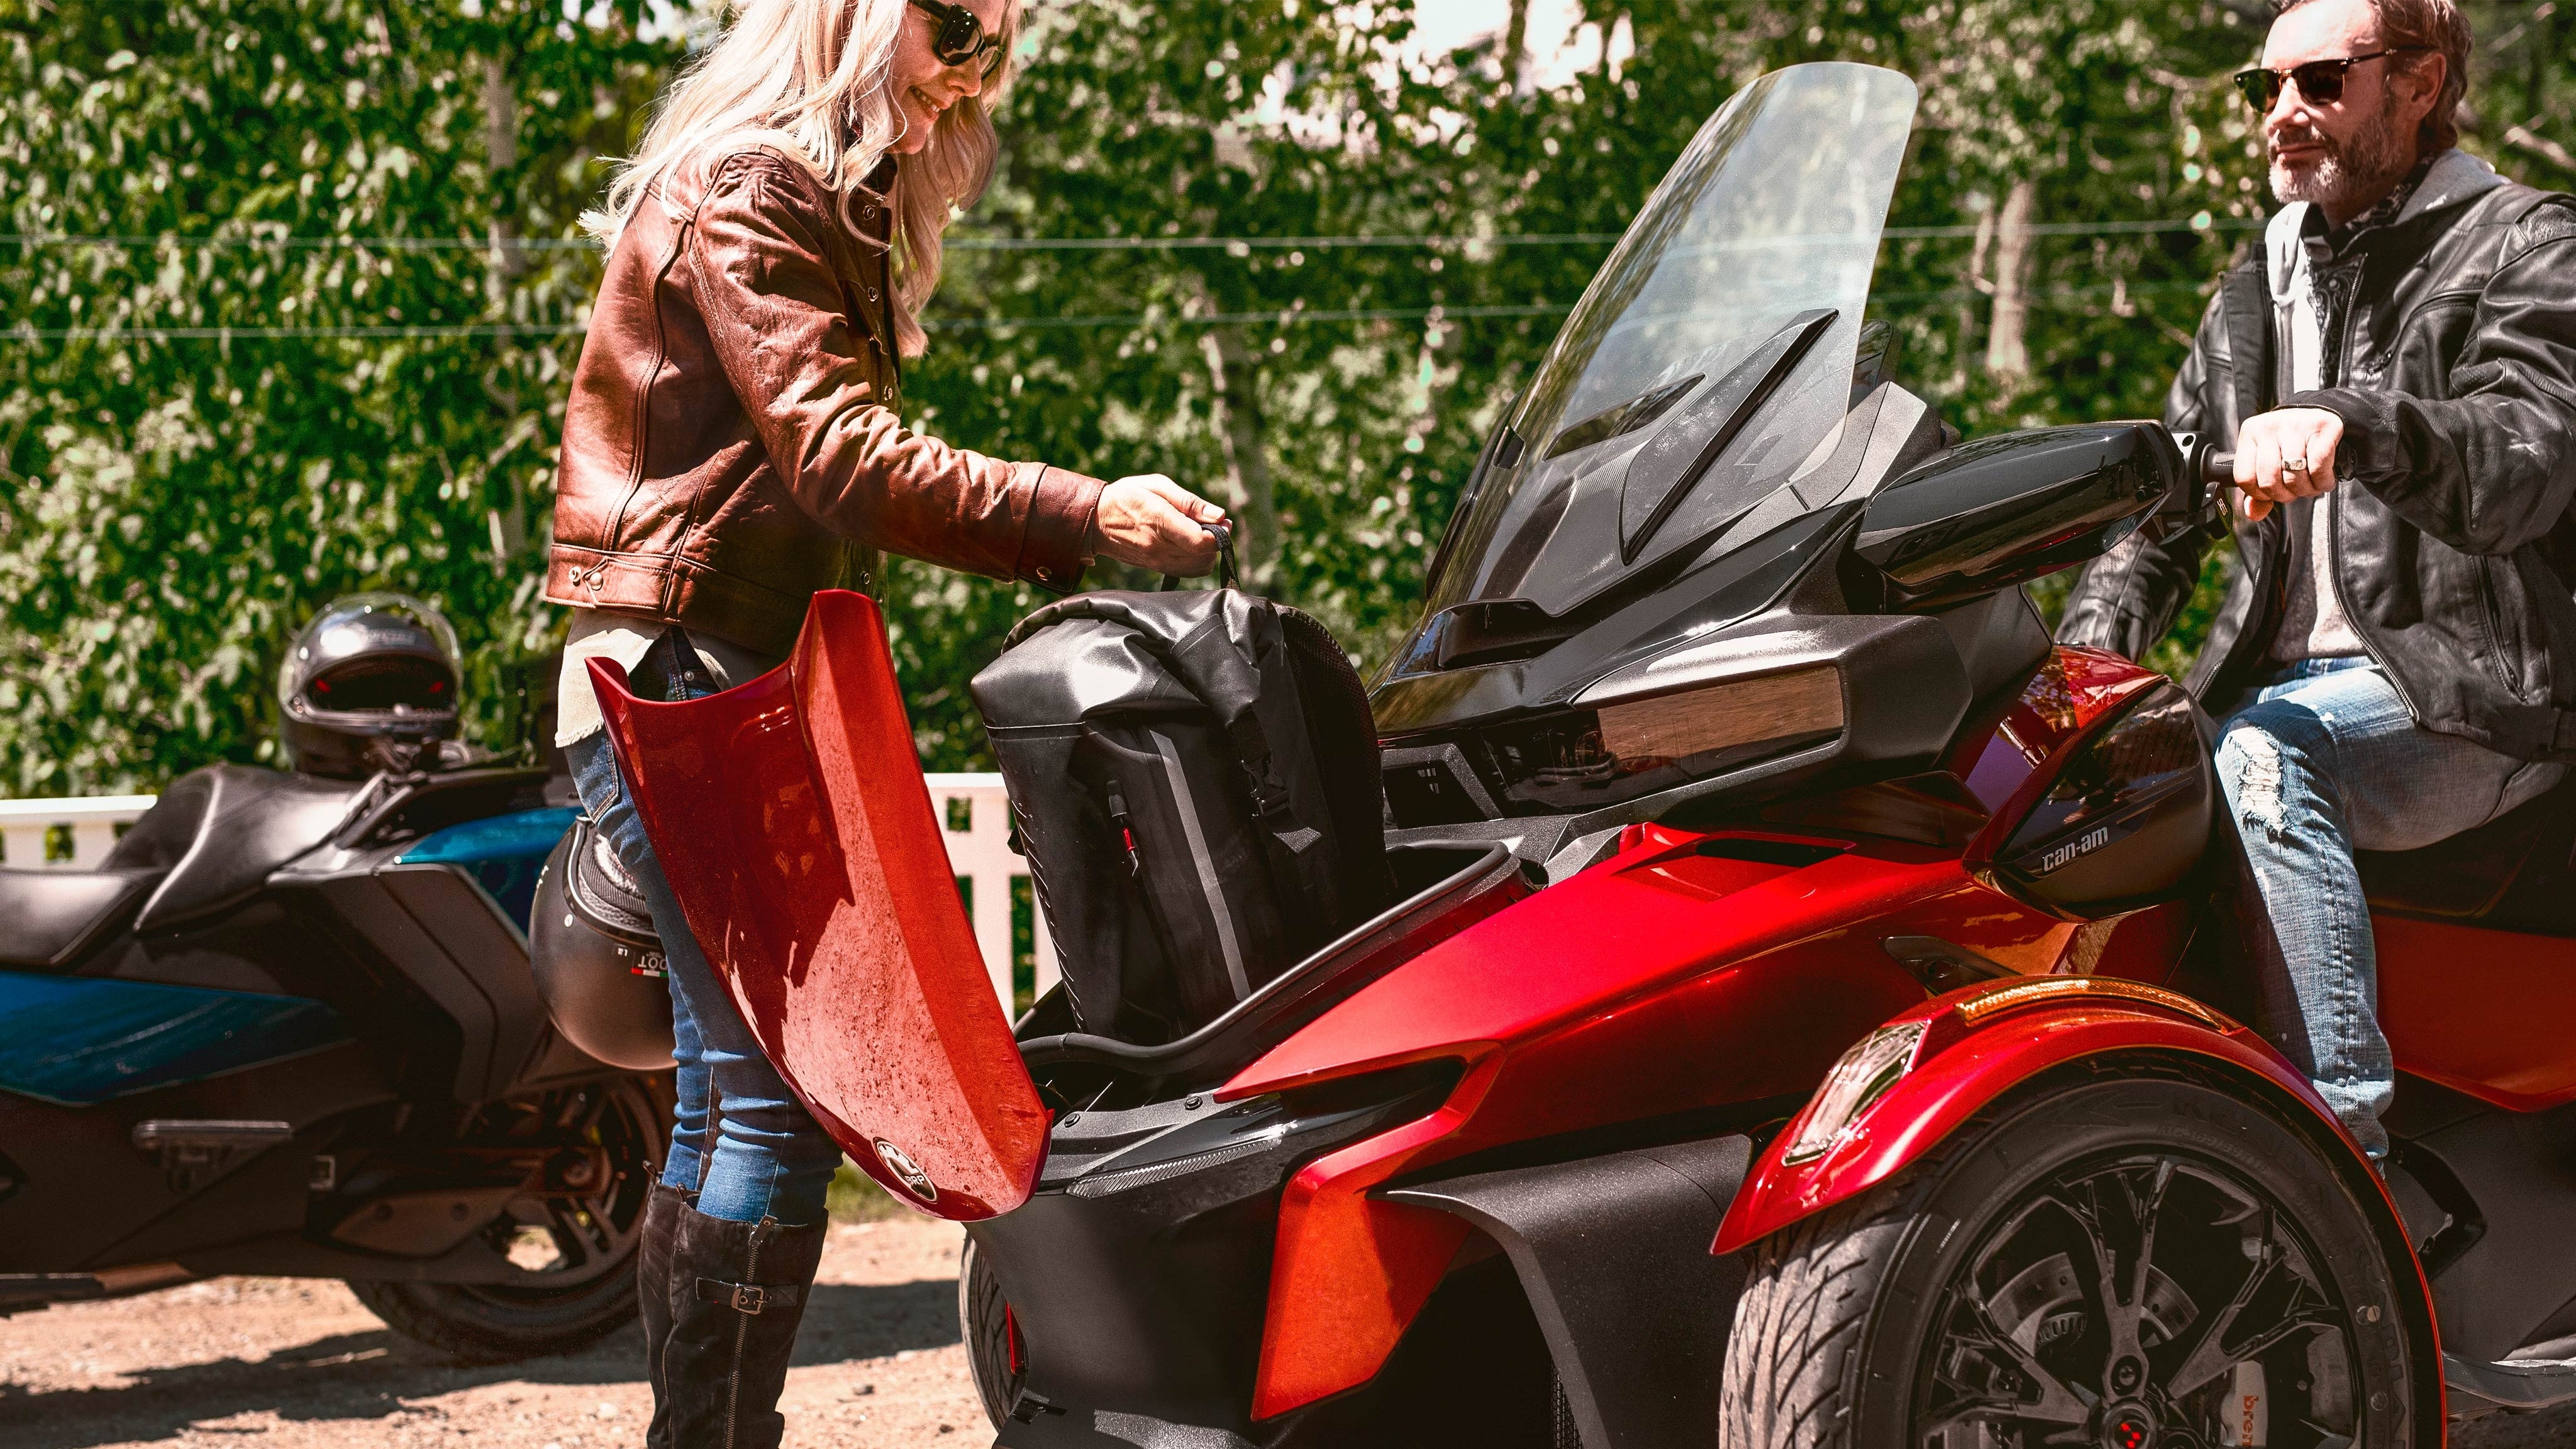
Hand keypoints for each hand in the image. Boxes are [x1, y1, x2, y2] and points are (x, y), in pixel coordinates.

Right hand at [1090, 475, 1227, 574]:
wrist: (1096, 521)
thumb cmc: (1127, 496)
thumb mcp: (1157, 486)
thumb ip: (1189, 502)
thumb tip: (1219, 516)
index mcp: (1160, 521)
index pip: (1202, 541)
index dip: (1220, 534)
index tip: (1222, 522)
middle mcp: (1159, 546)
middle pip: (1205, 555)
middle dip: (1216, 540)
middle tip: (1212, 523)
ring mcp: (1157, 561)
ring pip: (1199, 567)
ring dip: (1207, 552)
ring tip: (1198, 533)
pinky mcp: (1156, 568)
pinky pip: (1187, 571)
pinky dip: (1195, 560)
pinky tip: (1188, 544)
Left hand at [2232, 407, 2343, 522]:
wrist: (2320, 413)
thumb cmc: (2291, 442)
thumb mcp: (2269, 460)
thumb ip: (2258, 490)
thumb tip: (2254, 513)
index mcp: (2250, 434)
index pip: (2244, 477)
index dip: (2260, 494)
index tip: (2272, 493)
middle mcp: (2269, 427)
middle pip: (2269, 480)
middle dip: (2285, 495)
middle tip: (2295, 491)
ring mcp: (2295, 425)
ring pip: (2294, 476)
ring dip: (2305, 490)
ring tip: (2310, 485)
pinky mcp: (2321, 427)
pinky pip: (2318, 467)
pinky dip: (2322, 481)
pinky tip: (2324, 480)